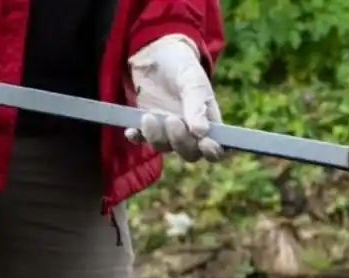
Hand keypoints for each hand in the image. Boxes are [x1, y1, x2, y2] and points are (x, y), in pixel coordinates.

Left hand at [125, 34, 223, 162]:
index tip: (205, 143)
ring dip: (156, 137)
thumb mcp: (192, 80)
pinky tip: (132, 131)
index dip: (213, 152)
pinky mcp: (148, 125)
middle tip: (171, 119)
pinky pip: (142, 139)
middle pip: (190, 153)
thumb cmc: (182, 66)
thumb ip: (196, 104)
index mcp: (209, 122)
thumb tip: (201, 133)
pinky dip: (137, 137)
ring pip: (164, 148)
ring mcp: (168, 130)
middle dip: (180, 142)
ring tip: (149, 116)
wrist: (156, 53)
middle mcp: (190, 131)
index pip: (216, 148)